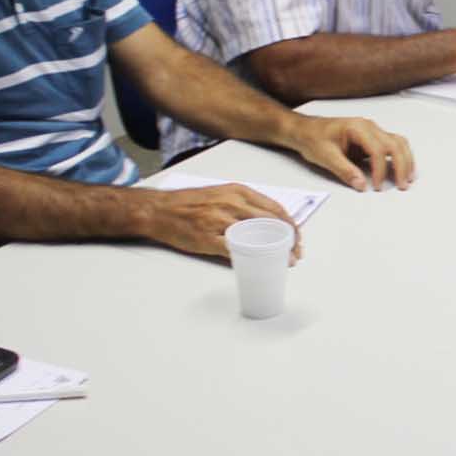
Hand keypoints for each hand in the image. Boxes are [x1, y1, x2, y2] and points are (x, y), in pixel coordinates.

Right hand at [140, 183, 302, 261]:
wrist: (158, 209)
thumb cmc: (188, 203)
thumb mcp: (220, 194)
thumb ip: (242, 204)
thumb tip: (265, 221)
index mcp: (238, 191)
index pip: (275, 208)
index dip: (291, 225)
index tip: (297, 237)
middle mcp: (232, 203)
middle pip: (271, 222)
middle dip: (290, 240)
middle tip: (296, 252)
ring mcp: (219, 221)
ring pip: (257, 237)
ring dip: (275, 251)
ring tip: (285, 261)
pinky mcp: (207, 238)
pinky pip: (234, 250)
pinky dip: (250, 258)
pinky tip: (259, 264)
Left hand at [289, 115, 414, 190]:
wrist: (306, 130)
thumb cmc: (313, 138)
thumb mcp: (325, 156)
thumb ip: (344, 170)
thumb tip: (361, 184)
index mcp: (357, 127)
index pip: (377, 149)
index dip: (380, 169)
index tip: (376, 185)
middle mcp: (369, 126)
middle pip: (394, 144)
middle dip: (401, 165)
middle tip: (401, 184)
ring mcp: (373, 131)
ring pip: (398, 143)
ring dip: (406, 160)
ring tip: (407, 178)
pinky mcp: (373, 138)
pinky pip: (393, 145)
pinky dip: (401, 157)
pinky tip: (402, 169)